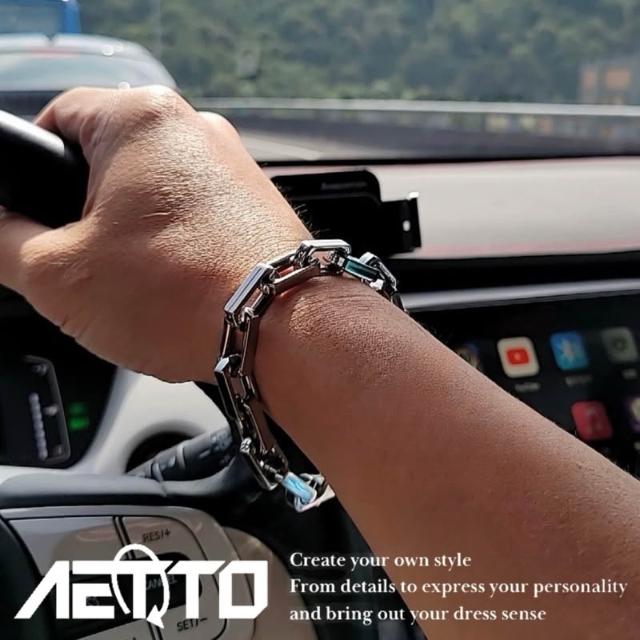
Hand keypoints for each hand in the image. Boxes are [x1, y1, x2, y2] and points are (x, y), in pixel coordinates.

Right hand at [0, 86, 309, 381]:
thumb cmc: (184, 295)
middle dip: (89, 215)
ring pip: (157, 195)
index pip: (57, 119)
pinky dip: (178, 249)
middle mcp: (196, 131)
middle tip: (85, 263)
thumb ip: (4, 242)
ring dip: (135, 237)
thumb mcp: (57, 274)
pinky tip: (177, 288)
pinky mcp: (258, 206)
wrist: (284, 329)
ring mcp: (235, 167)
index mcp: (140, 120)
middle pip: (111, 163)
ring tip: (139, 285)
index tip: (35, 214)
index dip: (35, 172)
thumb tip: (0, 230)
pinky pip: (198, 219)